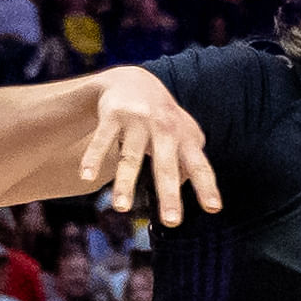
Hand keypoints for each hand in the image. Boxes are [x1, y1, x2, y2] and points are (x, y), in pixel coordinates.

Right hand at [79, 67, 222, 225]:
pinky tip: (87, 177)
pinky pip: (102, 140)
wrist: (133, 79)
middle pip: (166, 166)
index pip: (199, 165)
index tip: (213, 209)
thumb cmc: (163, 117)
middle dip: (169, 194)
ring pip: (130, 157)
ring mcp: (138, 120)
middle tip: (172, 221)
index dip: (206, 187)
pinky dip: (93, 158)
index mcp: (184, 137)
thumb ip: (190, 162)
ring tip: (122, 208)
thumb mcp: (183, 134)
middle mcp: (164, 128)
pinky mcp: (113, 115)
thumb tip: (186, 189)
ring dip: (125, 183)